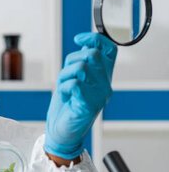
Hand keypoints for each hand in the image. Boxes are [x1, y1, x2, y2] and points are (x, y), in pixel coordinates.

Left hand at [44, 32, 116, 159]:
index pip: (109, 49)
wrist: (62, 133)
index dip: (95, 38)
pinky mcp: (89, 104)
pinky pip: (74, 83)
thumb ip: (82, 63)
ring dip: (65, 75)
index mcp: (104, 77)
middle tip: (66, 75)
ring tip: (64, 88)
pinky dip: (63, 88)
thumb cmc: (66, 108)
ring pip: (81, 67)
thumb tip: (85, 43)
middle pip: (92, 54)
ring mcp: (99, 95)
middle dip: (72, 60)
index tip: (78, 40)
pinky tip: (64, 97)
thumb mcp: (75, 80)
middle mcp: (105, 85)